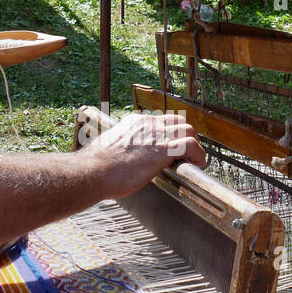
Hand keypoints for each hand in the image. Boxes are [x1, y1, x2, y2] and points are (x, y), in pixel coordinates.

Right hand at [79, 112, 205, 198]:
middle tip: (187, 154)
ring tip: (193, 161)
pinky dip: (199, 155)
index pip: (161, 120)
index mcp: (135, 122)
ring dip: (195, 146)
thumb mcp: (110, 149)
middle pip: (179, 122)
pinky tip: (197, 165)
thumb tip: (122, 158)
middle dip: (186, 137)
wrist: (93, 171)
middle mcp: (148, 124)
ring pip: (189, 131)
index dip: (171, 133)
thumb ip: (122, 148)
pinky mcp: (164, 149)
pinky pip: (192, 146)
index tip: (172, 146)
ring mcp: (157, 135)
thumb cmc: (96, 167)